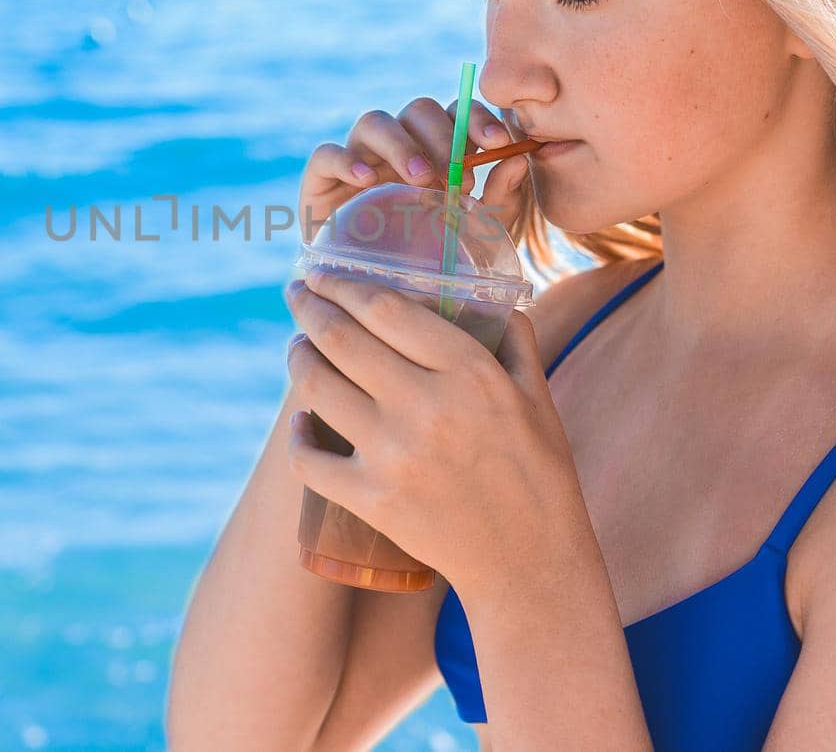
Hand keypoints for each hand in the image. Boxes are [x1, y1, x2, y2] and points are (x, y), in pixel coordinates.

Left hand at [282, 267, 581, 589]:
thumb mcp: (538, 396)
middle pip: (341, 338)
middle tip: (296, 294)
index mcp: (469, 371)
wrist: (530, 563)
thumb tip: (491, 296)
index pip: (385, 308)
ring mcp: (393, 454)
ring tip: (297, 349)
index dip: (343, 284)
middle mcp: (426, 406)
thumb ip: (514, 340)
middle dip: (308, 307)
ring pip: (317, 388)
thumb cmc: (538, 474)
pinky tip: (299, 422)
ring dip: (297, 359)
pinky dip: (296, 435)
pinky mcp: (370, 499)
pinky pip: (309, 458)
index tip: (323, 273)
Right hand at [296, 97, 532, 243]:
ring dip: (401, 144)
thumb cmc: (432, 258)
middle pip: (417, 110)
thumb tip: (520, 158)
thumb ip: (501, 196)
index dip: (476, 118)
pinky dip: (345, 160)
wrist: (378, 298)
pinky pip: (326, 154)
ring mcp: (357, 157)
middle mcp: (396, 144)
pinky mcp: (321, 179)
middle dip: (442, 135)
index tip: (498, 142)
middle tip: (457, 176)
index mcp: (434, 147)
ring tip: (420, 179)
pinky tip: (366, 181)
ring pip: (373, 122)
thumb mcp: (478, 231)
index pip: (455, 112)